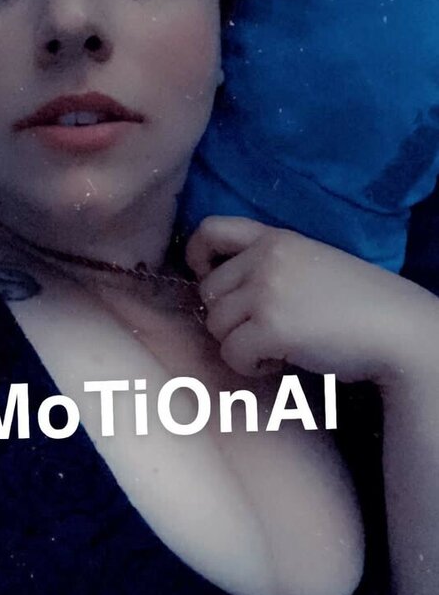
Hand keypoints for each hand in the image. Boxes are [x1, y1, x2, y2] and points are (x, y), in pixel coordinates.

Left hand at [186, 216, 435, 381]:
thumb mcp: (310, 263)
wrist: (395, 329)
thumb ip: (268, 266)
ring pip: (215, 324)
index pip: (211, 229)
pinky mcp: (271, 327)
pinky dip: (250, 365)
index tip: (207, 278)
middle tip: (265, 330)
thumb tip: (216, 292)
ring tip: (278, 346)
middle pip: (208, 292)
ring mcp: (267, 291)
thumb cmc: (357, 304)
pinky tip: (281, 361)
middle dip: (229, 318)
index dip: (198, 256)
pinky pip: (231, 353)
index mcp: (276, 238)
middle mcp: (266, 258)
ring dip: (240, 344)